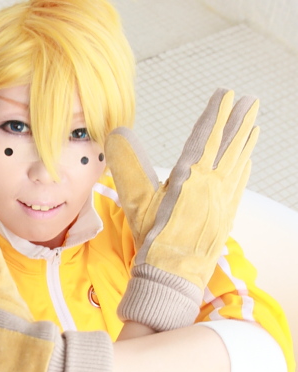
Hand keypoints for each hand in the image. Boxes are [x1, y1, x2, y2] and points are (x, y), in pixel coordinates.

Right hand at [105, 89, 258, 330]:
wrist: (172, 278)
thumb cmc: (152, 240)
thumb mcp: (135, 202)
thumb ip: (126, 166)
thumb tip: (116, 134)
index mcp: (190, 177)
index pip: (206, 137)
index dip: (217, 113)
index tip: (226, 94)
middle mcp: (212, 185)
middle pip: (229, 146)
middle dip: (240, 121)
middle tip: (251, 101)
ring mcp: (223, 201)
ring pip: (238, 163)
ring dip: (246, 142)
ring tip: (255, 123)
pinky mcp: (226, 217)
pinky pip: (239, 186)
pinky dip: (244, 169)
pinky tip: (248, 160)